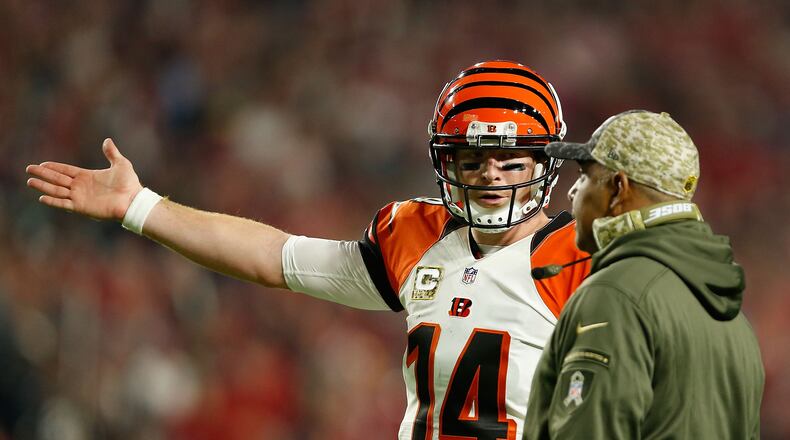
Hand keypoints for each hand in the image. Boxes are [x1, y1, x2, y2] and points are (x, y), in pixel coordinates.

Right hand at [26, 138, 143, 221]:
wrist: (133, 200)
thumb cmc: (129, 184)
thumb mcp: (121, 164)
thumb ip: (112, 153)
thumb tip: (107, 140)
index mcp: (87, 176)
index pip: (66, 170)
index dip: (54, 167)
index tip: (42, 163)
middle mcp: (81, 187)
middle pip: (57, 179)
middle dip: (43, 174)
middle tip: (29, 169)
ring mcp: (80, 197)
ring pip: (57, 190)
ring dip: (43, 186)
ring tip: (30, 181)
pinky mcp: (81, 207)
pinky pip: (63, 204)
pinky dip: (53, 201)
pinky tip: (42, 197)